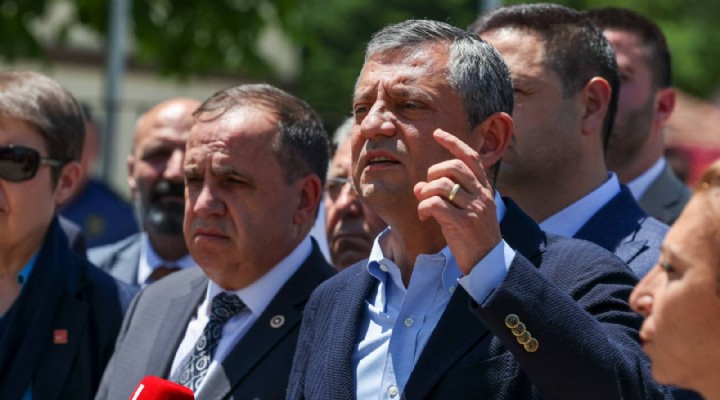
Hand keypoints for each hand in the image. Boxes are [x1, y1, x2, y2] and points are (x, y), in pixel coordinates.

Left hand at [414, 129, 500, 274]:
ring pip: (441, 185)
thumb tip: (421, 185)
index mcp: (485, 189)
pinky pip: (435, 204)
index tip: (438, 133)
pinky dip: (423, 207)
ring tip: (423, 205)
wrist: (487, 264)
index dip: (454, 143)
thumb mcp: (469, 210)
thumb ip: (451, 194)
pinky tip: (424, 216)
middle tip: (426, 188)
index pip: (471, 158)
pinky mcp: (463, 224)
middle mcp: (482, 196)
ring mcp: (474, 209)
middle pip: (453, 167)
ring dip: (425, 192)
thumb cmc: (473, 237)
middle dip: (432, 172)